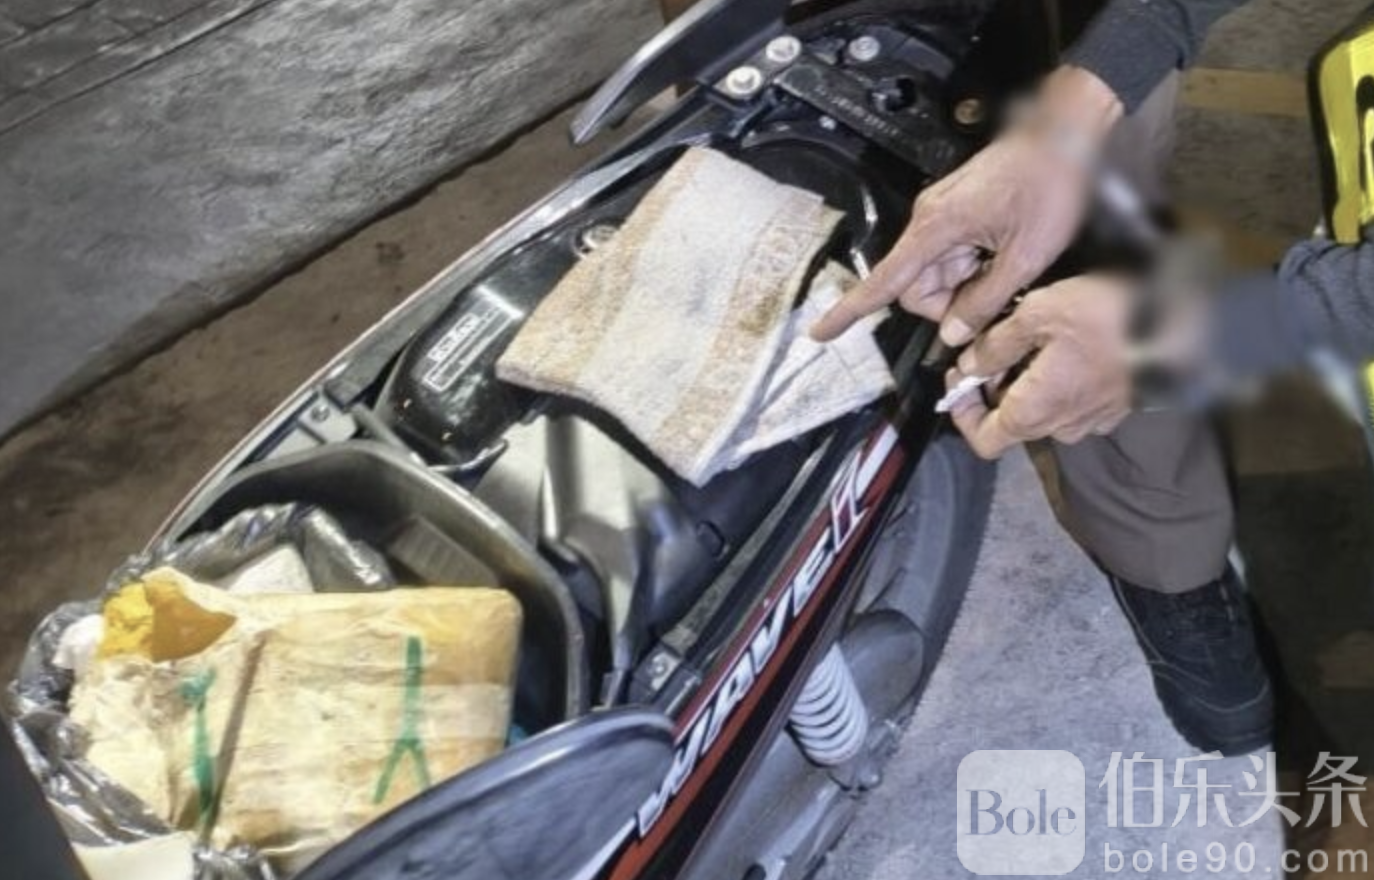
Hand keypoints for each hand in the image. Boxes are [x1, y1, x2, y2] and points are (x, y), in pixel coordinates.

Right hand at [810, 66, 1121, 345]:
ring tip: (1008, 266)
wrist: (1068, 131)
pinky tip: (1003, 255)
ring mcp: (942, 215)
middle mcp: (930, 220)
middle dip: (947, 304)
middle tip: (994, 297)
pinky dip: (973, 268)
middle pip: (915, 287)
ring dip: (965, 285)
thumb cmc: (1051, 181)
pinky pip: (951, 255)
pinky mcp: (957, 212)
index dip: (851, 311)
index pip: (884, 282)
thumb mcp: (1028, 255)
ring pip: (936, 274)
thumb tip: (953, 333)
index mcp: (937, 228)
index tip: (820, 332)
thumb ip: (986, 300)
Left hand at [946, 275, 1133, 458]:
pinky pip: (1074, 401)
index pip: (983, 441)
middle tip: (992, 345)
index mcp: (1035, 413)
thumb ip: (995, 345)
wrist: (1185, 324)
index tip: (960, 378)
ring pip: (1043, 409)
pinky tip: (1066, 344)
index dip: (963, 413)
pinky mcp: (1115, 406)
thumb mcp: (1037, 315)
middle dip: (993, 387)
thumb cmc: (1108, 318)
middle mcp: (1062, 427)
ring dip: (1027, 381)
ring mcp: (1093, 420)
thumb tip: (969, 365)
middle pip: (1011, 422)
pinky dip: (1058, 380)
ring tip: (1030, 337)